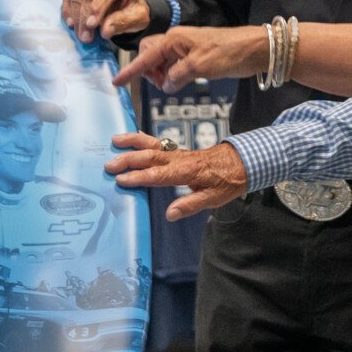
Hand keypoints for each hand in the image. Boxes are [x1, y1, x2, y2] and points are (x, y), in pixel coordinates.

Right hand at [62, 0, 149, 41]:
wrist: (126, 6)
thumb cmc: (132, 10)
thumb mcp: (137, 19)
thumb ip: (123, 22)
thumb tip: (105, 30)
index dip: (98, 7)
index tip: (92, 25)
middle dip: (85, 17)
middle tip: (85, 37)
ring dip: (76, 16)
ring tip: (81, 34)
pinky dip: (68, 10)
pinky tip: (72, 23)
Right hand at [105, 132, 249, 218]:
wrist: (241, 161)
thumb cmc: (228, 181)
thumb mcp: (214, 198)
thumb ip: (191, 205)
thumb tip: (170, 214)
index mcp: (187, 172)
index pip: (158, 175)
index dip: (139, 177)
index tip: (121, 180)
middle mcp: (179, 159)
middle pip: (150, 157)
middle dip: (129, 160)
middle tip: (109, 165)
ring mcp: (178, 153)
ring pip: (152, 145)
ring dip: (132, 142)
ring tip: (114, 140)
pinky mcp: (178, 151)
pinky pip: (158, 142)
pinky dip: (143, 138)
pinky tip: (132, 136)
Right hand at [113, 26, 267, 91]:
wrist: (253, 49)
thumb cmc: (228, 52)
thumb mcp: (199, 66)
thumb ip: (176, 76)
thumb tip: (165, 85)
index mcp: (173, 39)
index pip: (145, 56)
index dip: (131, 70)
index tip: (117, 81)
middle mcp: (176, 41)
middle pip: (149, 54)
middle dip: (147, 70)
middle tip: (158, 83)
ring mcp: (185, 48)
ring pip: (161, 61)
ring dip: (161, 74)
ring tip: (171, 85)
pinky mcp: (194, 56)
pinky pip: (174, 65)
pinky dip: (172, 75)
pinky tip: (179, 82)